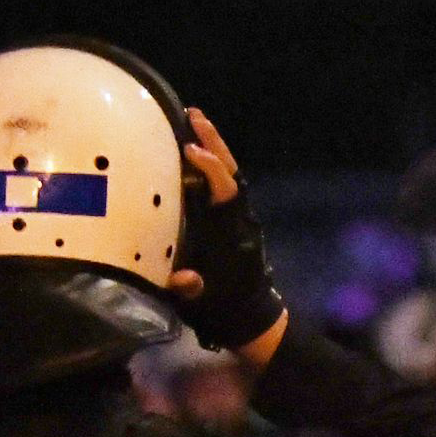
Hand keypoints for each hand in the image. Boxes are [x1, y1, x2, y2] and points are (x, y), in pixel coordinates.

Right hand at [169, 107, 285, 358]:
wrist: (251, 322)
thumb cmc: (221, 311)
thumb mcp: (200, 304)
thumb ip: (190, 289)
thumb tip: (184, 278)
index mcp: (233, 234)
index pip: (226, 191)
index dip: (209, 169)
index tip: (190, 149)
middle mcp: (239, 222)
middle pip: (231, 174)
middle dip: (214, 143)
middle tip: (193, 115)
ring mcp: (238, 220)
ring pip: (229, 177)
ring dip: (212, 148)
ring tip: (192, 120)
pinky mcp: (233, 223)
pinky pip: (223, 188)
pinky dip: (210, 168)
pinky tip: (190, 151)